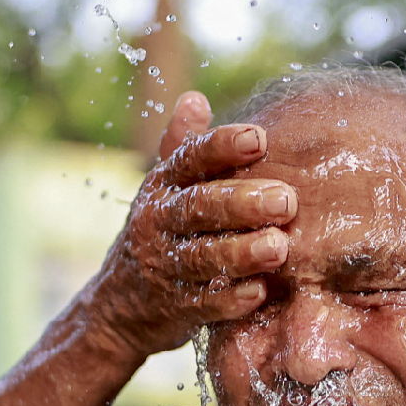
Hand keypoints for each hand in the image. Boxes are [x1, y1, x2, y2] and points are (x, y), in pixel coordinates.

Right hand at [93, 91, 297, 357]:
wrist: (118, 305)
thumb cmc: (161, 233)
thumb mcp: (164, 188)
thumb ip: (182, 146)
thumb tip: (194, 97)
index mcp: (162, 186)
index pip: (189, 158)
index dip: (221, 148)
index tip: (259, 139)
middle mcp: (158, 222)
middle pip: (199, 208)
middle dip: (242, 204)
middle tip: (287, 200)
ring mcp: (164, 267)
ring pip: (202, 257)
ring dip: (241, 252)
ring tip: (279, 247)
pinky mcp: (175, 308)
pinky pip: (202, 304)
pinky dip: (229, 300)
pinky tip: (259, 292)